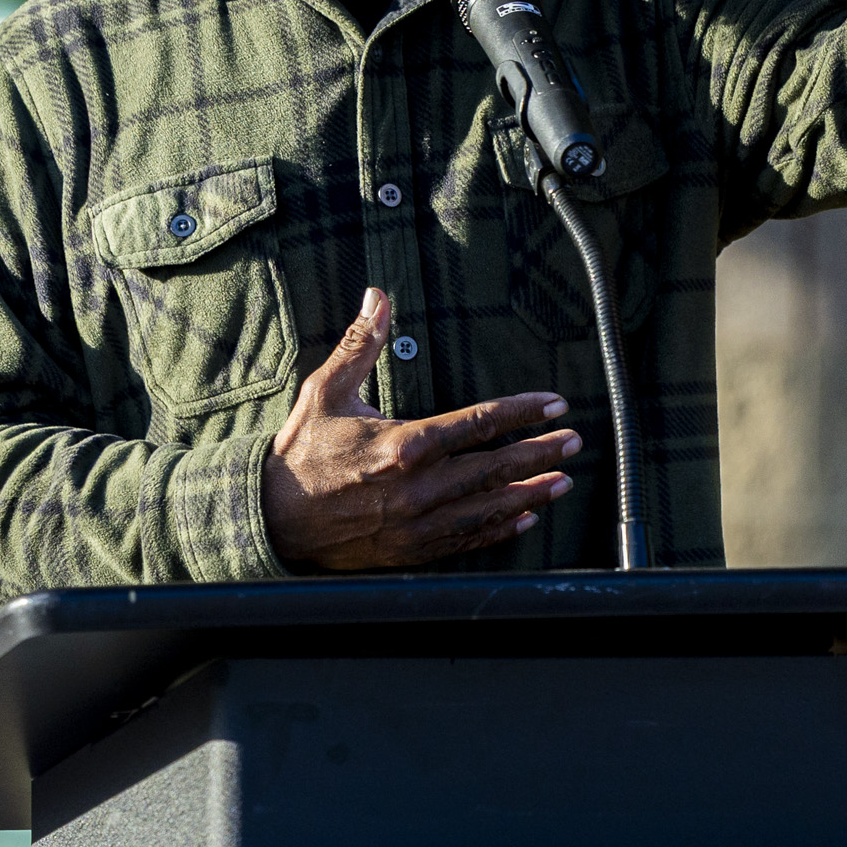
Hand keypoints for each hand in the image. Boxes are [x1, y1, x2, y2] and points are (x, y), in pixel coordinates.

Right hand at [263, 288, 579, 569]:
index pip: (477, 424)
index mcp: (402, 445)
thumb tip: (378, 297)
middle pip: (493, 468)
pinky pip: (466, 540)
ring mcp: (416, 524)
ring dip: (530, 493)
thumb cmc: (302, 451)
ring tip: (562, 481)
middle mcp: (416, 488)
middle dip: (539, 453)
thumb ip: (361, 344)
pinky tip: (525, 519)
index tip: (553, 404)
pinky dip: (499, 530)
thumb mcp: (326, 391)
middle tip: (573, 442)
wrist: (273, 517)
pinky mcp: (410, 549)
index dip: (521, 413)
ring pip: (487, 508)